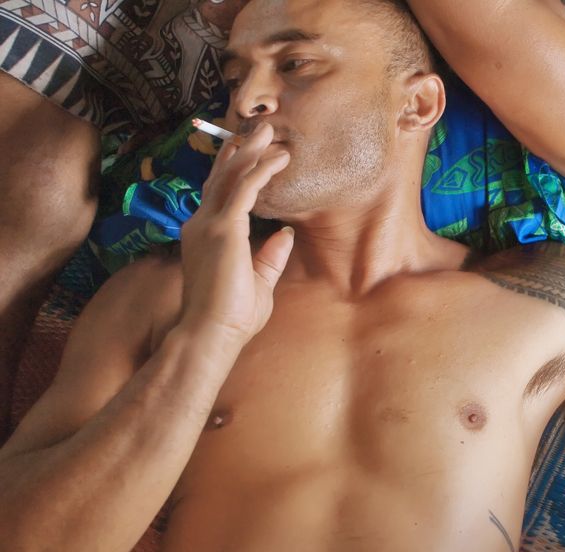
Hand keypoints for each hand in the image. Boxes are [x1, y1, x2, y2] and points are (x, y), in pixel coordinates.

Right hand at [179, 122, 293, 343]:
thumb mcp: (258, 283)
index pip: (219, 195)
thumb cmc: (232, 316)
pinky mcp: (223, 228)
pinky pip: (244, 188)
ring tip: (270, 132)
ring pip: (231, 176)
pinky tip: (278, 158)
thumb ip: (269, 257)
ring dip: (252, 151)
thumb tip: (285, 234)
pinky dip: (261, 170)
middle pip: (222, 177)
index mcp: (206, 237)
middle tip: (259, 129)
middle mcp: (202, 224)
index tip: (246, 151)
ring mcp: (208, 224)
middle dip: (240, 150)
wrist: (212, 332)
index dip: (232, 170)